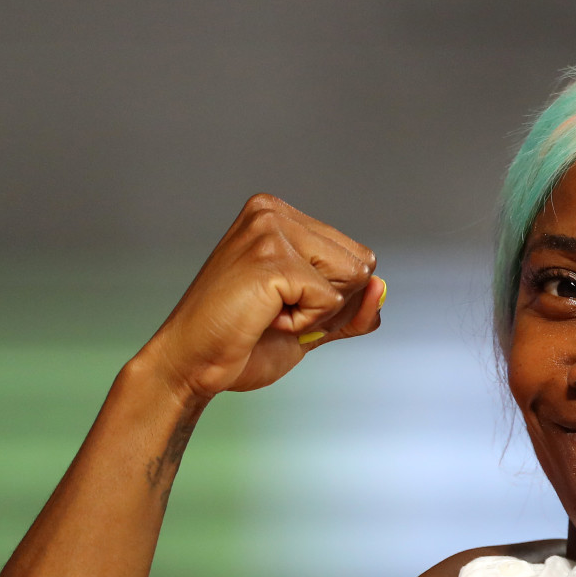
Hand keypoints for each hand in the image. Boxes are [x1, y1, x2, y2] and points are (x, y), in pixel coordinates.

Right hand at [140, 194, 385, 398]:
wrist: (193, 364)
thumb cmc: (244, 341)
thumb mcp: (314, 322)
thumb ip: (354, 308)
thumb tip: (382, 288)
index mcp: (280, 216)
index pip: (357, 257)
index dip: (335, 297)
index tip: (285, 304)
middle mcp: (273, 212)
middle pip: (361, 265)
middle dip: (331, 304)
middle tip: (276, 311)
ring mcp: (270, 231)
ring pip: (351, 279)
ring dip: (318, 313)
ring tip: (270, 312)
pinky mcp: (272, 260)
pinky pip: (330, 301)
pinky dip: (304, 324)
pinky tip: (264, 319)